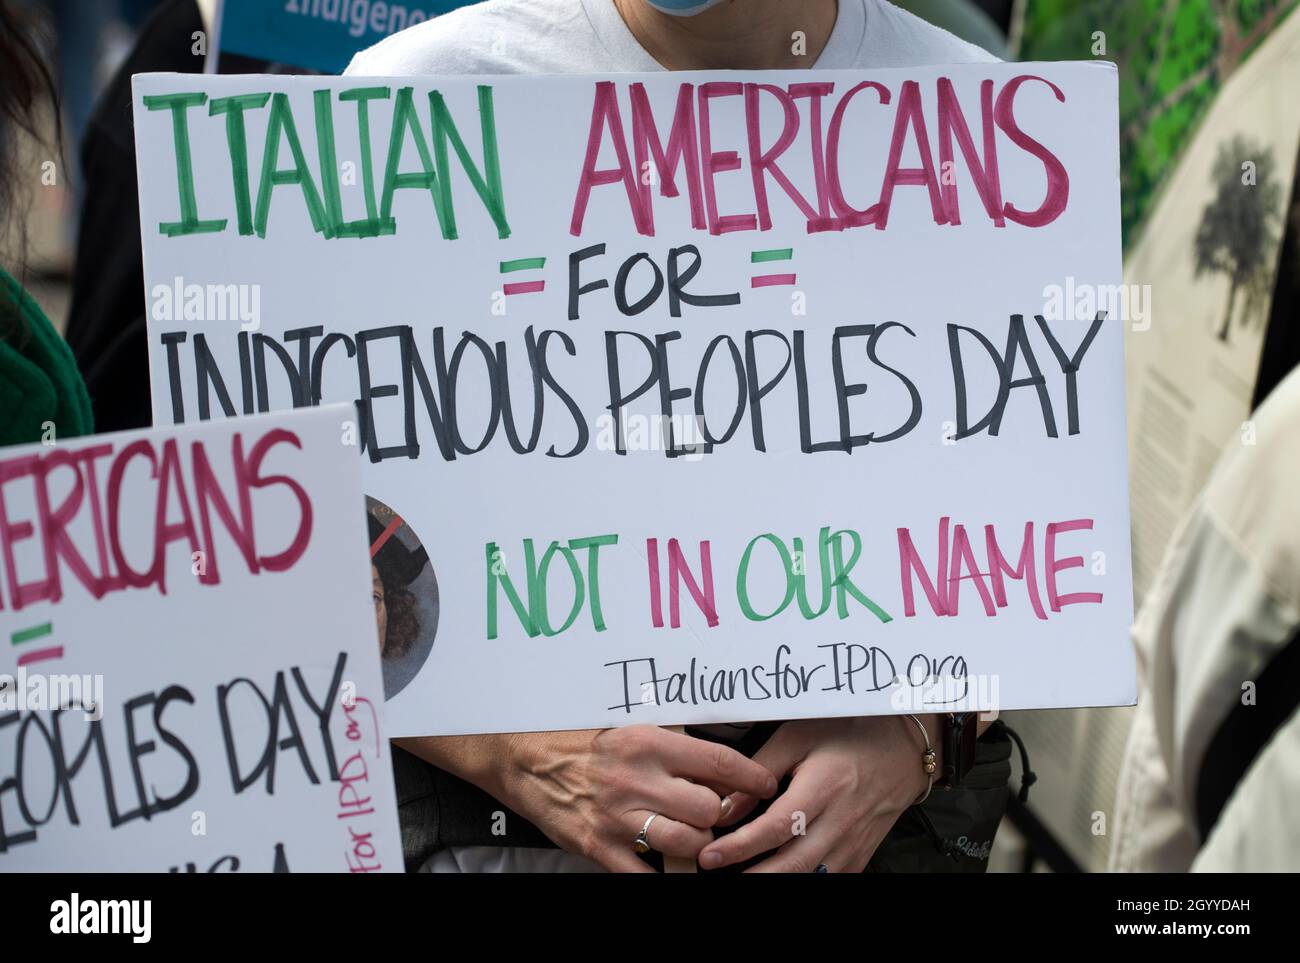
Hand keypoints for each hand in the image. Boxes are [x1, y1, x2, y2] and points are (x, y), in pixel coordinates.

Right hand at [488, 726, 778, 871]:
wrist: (523, 757)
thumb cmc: (581, 739)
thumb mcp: (630, 726)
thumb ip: (672, 741)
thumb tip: (718, 757)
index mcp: (649, 743)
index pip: (719, 763)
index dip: (752, 778)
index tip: (767, 785)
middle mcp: (637, 779)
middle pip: (710, 810)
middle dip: (721, 815)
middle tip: (721, 813)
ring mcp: (618, 817)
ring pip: (688, 844)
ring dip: (700, 845)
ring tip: (696, 837)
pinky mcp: (598, 846)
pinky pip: (645, 874)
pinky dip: (665, 874)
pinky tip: (672, 865)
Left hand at [697, 715, 938, 872]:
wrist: (904, 748)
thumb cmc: (849, 734)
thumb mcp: (799, 738)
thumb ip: (761, 770)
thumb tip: (728, 805)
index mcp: (824, 787)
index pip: (777, 827)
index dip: (741, 846)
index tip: (711, 855)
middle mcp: (841, 820)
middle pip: (794, 863)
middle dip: (754, 876)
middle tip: (716, 872)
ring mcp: (853, 842)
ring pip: (812, 877)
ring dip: (776, 881)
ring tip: (743, 878)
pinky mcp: (860, 853)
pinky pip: (830, 878)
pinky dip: (802, 881)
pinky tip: (778, 875)